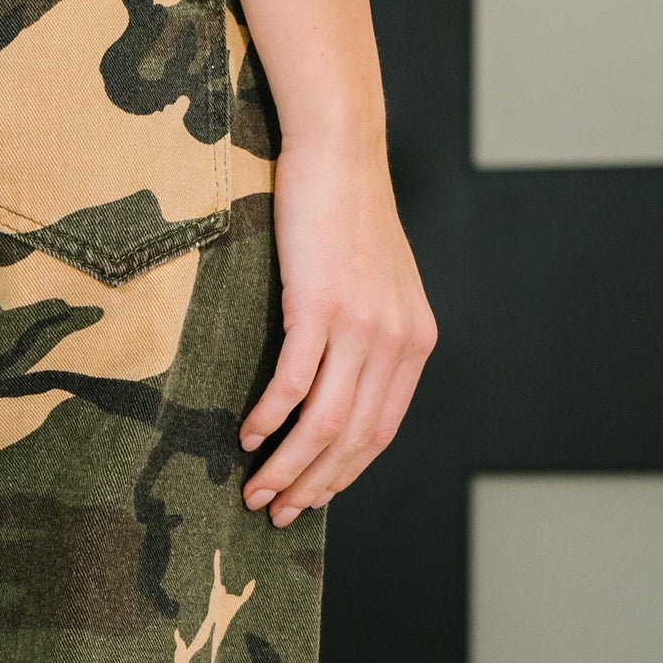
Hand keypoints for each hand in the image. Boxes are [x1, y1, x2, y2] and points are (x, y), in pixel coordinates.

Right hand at [240, 137, 436, 525]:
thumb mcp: (378, 284)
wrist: (341, 152)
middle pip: (354, 439)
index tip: (310, 500)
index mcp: (415, 341)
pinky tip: (247, 435)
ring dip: (287, 465)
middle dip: (311, 485)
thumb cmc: (347, 215)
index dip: (343, 475)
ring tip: (256, 488)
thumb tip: (337, 390)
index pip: (382, 432)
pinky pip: (293, 384)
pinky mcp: (321, 306)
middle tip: (274, 510)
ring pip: (324, 422)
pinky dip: (269, 418)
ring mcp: (361, 324)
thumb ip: (370, 337)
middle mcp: (396, 340)